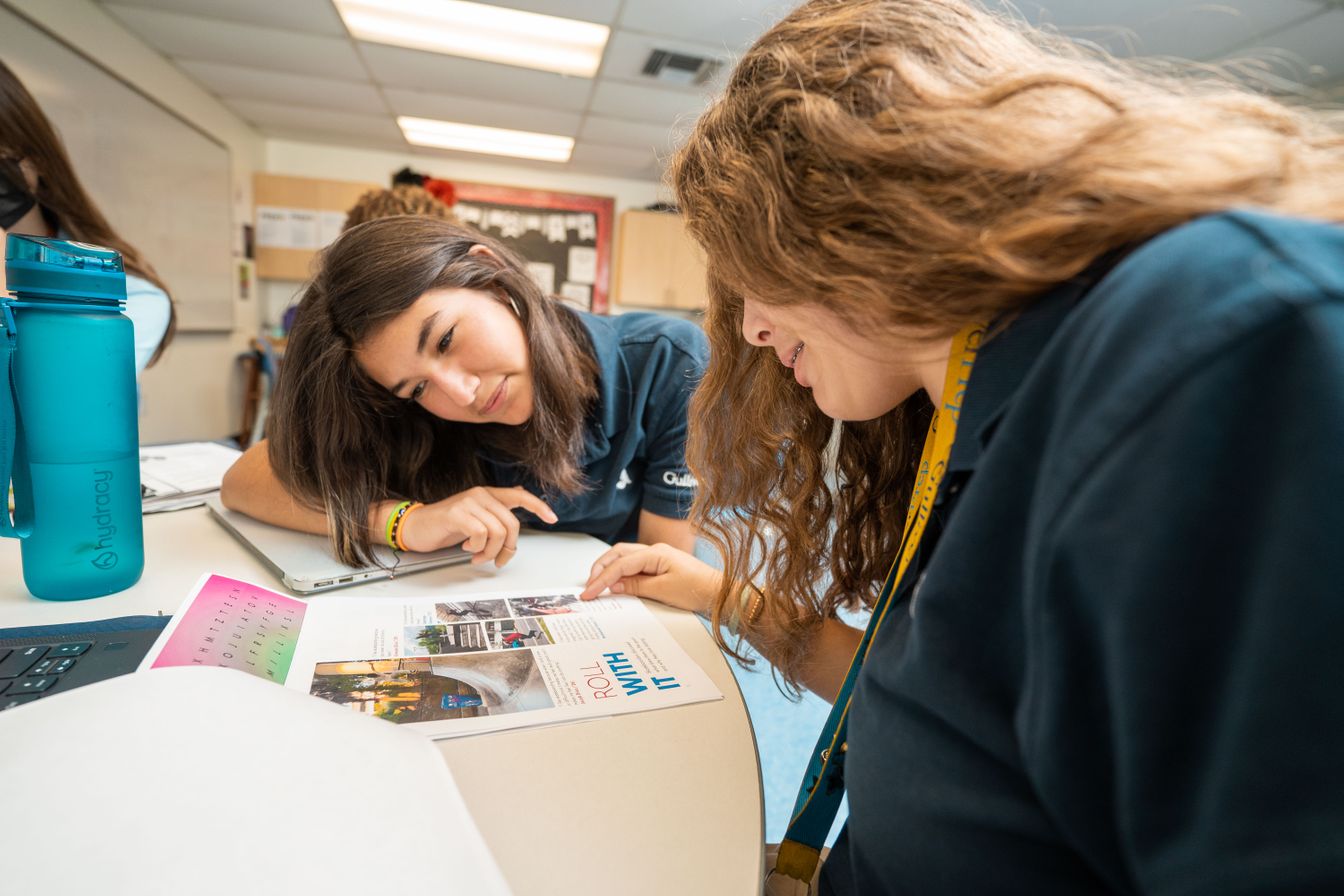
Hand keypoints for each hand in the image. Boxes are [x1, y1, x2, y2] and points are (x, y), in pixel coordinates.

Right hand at [399, 487, 556, 566]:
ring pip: (498, 532)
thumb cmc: (447, 525)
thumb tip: (519, 500)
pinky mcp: (457, 513)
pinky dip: (477, 548)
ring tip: (478, 556)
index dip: (539, 507)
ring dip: (490, 552)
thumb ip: (496, 511)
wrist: (416, 527)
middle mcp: (481, 494)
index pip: (520, 495)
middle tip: (497, 560)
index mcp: (488, 495)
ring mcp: (469, 502)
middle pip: (512, 524)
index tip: (552, 519)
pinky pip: (480, 534)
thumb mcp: (476, 518)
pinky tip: (467, 548)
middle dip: (508, 548)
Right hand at [580, 542, 721, 612]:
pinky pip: (635, 565)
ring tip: (598, 585)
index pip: (619, 564)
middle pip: (618, 554)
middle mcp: (655, 550)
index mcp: (655, 553)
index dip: (601, 579)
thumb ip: (636, 586)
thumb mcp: (664, 591)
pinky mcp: (661, 565)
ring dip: (609, 569)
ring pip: (625, 557)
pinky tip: (617, 583)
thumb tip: (614, 585)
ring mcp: (658, 557)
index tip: (588, 593)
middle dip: (600, 568)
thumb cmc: (698, 590)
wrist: (720, 593)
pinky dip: (622, 572)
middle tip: (588, 587)